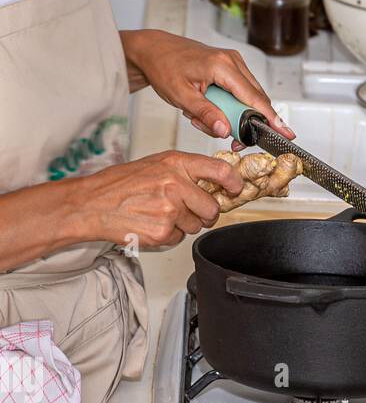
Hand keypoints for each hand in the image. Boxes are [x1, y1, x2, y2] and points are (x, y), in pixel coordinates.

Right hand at [75, 151, 244, 248]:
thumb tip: (213, 183)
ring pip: (196, 226)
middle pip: (212, 208)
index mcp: (175, 164)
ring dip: (183, 225)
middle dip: (204, 214)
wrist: (93, 203)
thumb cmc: (121, 184)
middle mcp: (175, 184)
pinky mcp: (163, 232)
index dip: (233, 183)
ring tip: (159, 213)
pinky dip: (168, 235)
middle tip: (187, 211)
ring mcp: (170, 210)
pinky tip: (150, 223)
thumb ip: (185, 173)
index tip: (235, 189)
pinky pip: (179, 239)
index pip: (219, 171)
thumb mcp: (156, 165)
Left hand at [120, 30, 292, 139]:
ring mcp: (233, 63)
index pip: (255, 99)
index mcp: (222, 66)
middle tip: (228, 139)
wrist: (154, 50)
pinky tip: (208, 107)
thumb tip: (225, 130)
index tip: (286, 133)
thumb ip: (206, 114)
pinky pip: (239, 94)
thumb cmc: (163, 67)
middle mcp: (233, 61)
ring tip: (203, 117)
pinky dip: (227, 107)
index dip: (272, 119)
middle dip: (243, 124)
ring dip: (231, 116)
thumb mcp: (181, 97)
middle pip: (255, 101)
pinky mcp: (230, 67)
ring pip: (248, 100)